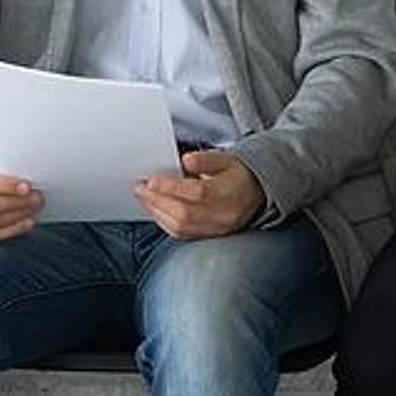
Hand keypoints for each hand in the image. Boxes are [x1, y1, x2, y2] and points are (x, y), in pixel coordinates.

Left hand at [135, 150, 265, 239]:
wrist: (255, 196)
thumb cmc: (237, 176)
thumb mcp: (226, 159)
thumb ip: (205, 160)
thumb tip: (185, 161)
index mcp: (230, 193)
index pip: (198, 193)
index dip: (171, 187)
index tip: (152, 180)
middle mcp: (224, 216)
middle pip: (185, 213)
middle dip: (157, 200)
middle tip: (140, 187)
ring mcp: (216, 229)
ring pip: (180, 227)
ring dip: (157, 211)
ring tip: (144, 197)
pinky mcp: (208, 236)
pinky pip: (181, 234)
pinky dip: (163, 221)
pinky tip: (155, 209)